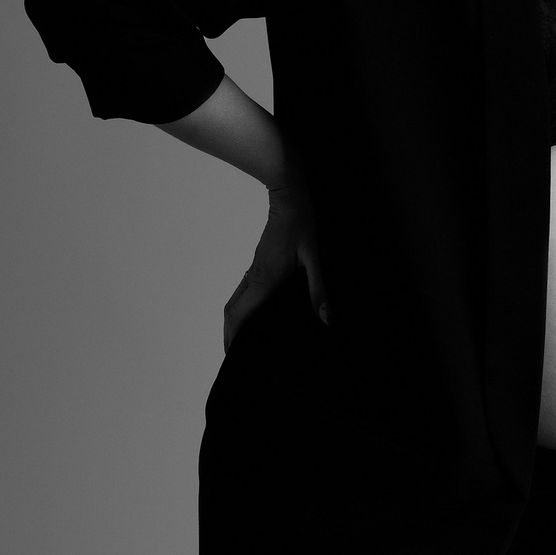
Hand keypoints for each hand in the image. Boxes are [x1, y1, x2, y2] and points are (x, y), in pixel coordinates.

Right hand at [222, 167, 328, 352]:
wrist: (288, 198)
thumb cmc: (302, 226)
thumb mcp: (315, 259)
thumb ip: (319, 290)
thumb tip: (326, 319)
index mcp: (264, 280)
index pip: (238, 314)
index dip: (232, 337)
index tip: (232, 356)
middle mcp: (253, 277)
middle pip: (230, 312)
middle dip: (228, 335)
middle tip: (234, 355)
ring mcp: (252, 270)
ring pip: (234, 301)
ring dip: (233, 322)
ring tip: (241, 341)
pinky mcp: (257, 264)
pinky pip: (242, 292)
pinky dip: (241, 309)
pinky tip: (254, 315)